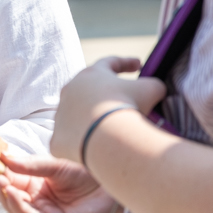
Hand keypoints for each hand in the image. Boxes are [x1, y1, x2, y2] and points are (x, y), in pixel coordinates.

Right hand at [0, 152, 122, 212]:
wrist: (114, 183)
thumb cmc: (88, 171)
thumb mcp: (54, 165)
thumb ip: (30, 165)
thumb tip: (3, 158)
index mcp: (36, 186)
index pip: (11, 180)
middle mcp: (38, 202)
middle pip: (10, 197)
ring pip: (17, 210)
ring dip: (5, 196)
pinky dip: (19, 208)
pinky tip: (12, 194)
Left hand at [51, 58, 166, 161]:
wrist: (106, 138)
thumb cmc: (127, 107)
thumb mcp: (151, 89)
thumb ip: (153, 84)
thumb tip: (155, 89)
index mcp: (92, 74)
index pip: (110, 63)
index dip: (126, 63)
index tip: (138, 65)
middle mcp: (71, 90)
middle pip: (87, 89)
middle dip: (102, 94)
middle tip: (117, 100)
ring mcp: (61, 114)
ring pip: (76, 114)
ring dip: (90, 119)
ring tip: (107, 129)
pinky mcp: (57, 138)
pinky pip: (70, 140)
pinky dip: (82, 142)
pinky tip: (95, 148)